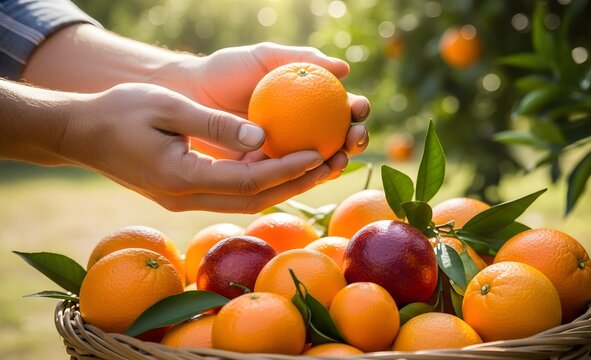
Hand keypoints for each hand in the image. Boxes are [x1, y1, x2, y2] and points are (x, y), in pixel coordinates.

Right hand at [64, 83, 332, 212]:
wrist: (79, 134)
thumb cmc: (118, 112)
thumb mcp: (166, 107)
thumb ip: (214, 125)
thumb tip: (261, 135)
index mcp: (183, 178)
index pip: (249, 180)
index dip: (288, 169)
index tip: (320, 153)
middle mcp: (187, 198)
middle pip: (256, 199)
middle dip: (297, 183)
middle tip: (333, 164)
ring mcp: (185, 199)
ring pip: (246, 199)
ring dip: (284, 185)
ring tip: (319, 166)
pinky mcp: (184, 193)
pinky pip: (232, 191)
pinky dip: (261, 180)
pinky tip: (282, 163)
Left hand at [181, 43, 369, 174]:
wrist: (188, 96)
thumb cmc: (226, 70)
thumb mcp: (264, 57)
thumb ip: (301, 58)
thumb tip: (344, 68)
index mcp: (307, 98)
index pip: (341, 105)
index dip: (357, 109)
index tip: (356, 109)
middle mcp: (301, 126)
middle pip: (339, 136)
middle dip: (355, 140)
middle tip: (352, 139)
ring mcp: (285, 151)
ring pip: (320, 161)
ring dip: (336, 162)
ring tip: (337, 159)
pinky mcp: (265, 170)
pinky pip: (291, 177)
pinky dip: (306, 177)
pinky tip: (314, 174)